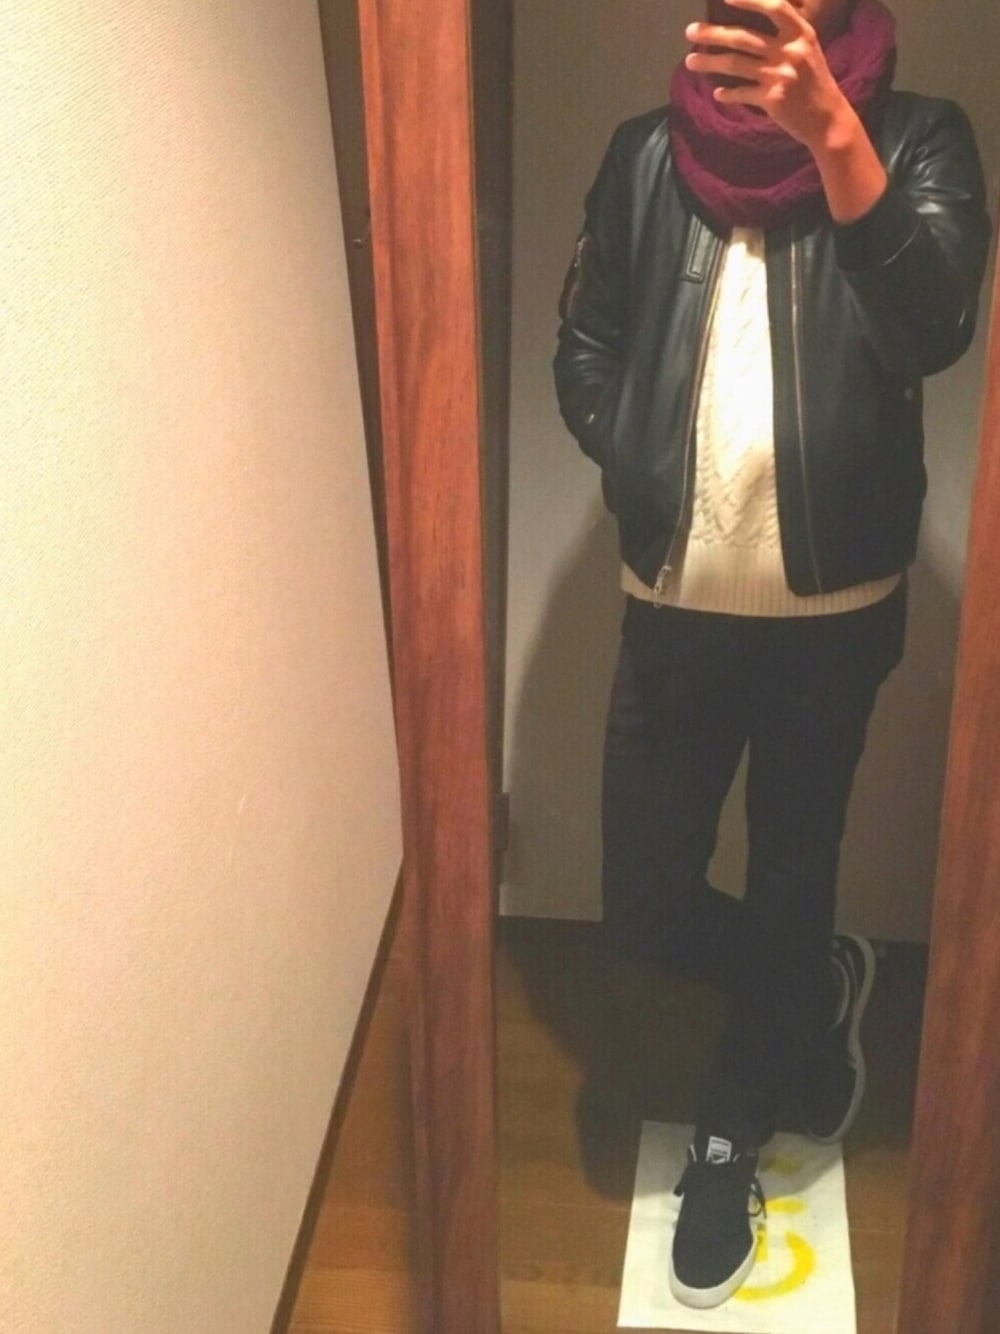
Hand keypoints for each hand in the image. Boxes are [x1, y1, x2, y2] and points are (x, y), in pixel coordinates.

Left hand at [685, 0, 850, 152]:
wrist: (827, 118)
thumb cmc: (813, 80)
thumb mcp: (807, 48)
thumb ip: (784, 34)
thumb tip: (745, 25)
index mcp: (801, 33)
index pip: (774, 7)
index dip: (749, 0)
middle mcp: (791, 51)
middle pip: (743, 37)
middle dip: (712, 34)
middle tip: (690, 32)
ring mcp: (780, 75)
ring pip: (735, 64)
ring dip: (708, 62)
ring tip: (689, 62)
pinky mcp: (772, 99)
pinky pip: (741, 93)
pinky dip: (726, 94)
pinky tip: (717, 94)